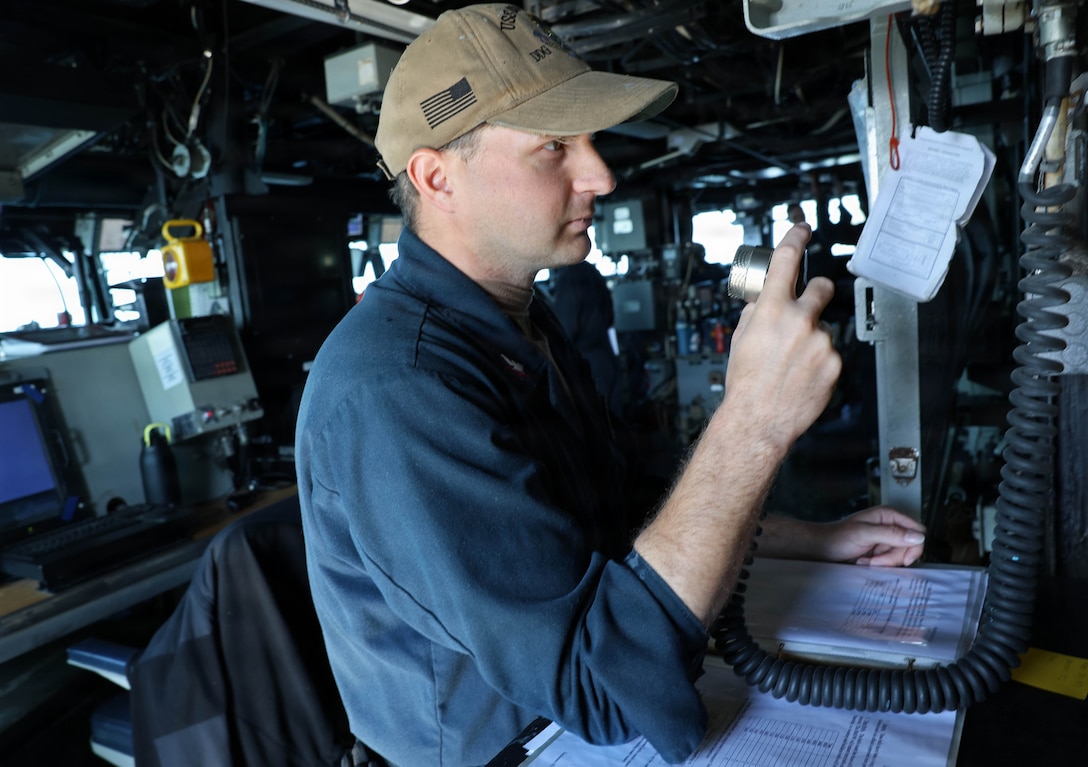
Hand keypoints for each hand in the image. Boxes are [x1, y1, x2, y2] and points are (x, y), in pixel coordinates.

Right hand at [722, 223, 840, 451]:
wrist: (759, 418)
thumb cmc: (746, 383)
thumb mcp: (741, 339)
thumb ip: (756, 313)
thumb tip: (765, 301)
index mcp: (771, 311)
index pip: (786, 261)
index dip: (795, 239)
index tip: (802, 231)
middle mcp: (799, 321)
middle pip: (821, 286)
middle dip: (815, 292)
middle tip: (807, 305)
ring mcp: (820, 341)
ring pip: (823, 327)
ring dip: (812, 338)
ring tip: (793, 362)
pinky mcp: (834, 362)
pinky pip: (830, 352)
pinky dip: (818, 361)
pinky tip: (802, 375)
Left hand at [810, 506, 926, 566]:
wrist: (821, 549)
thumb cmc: (836, 537)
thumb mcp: (863, 533)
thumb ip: (890, 533)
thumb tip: (917, 536)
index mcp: (888, 516)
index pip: (918, 531)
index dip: (913, 546)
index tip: (902, 558)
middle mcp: (890, 527)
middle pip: (910, 548)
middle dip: (893, 558)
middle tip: (874, 560)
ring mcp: (885, 541)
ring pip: (901, 558)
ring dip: (883, 563)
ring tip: (865, 560)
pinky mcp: (881, 553)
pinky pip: (891, 564)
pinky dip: (880, 566)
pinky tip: (865, 563)